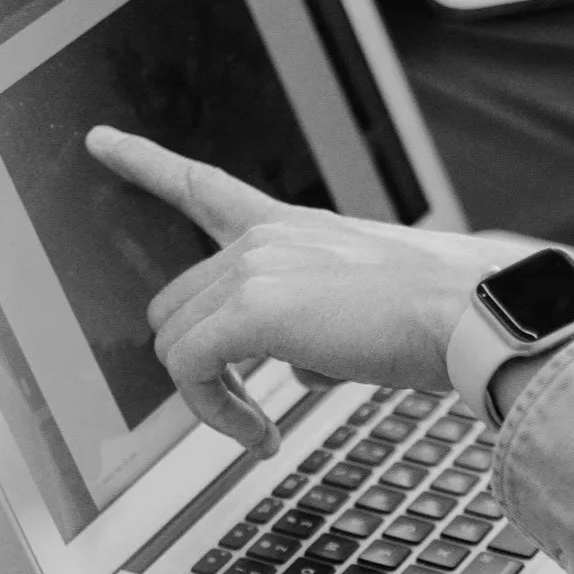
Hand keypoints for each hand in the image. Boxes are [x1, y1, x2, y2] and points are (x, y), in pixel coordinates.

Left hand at [87, 127, 519, 444]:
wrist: (472, 312)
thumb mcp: (370, 313)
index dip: (146, 162)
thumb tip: (302, 372)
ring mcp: (254, 268)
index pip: (205, 188)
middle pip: (177, 306)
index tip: (100, 139)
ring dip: (213, 400)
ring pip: (176, 345)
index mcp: (294, 229)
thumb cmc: (444, 317)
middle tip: (251, 411)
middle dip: (202, 365)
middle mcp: (266, 238)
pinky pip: (191, 372)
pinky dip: (217, 413)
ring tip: (263, 430)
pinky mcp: (251, 311)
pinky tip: (261, 435)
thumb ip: (321, 331)